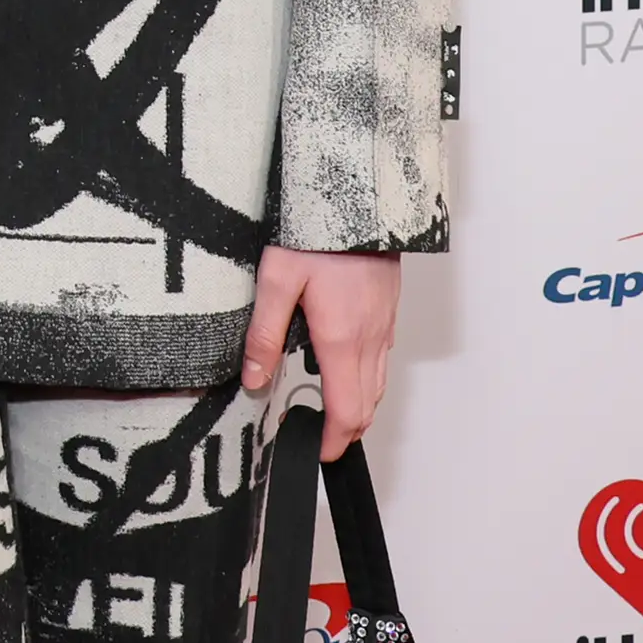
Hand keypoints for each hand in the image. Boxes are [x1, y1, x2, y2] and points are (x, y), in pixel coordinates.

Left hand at [240, 246, 399, 460]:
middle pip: (367, 405)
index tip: (315, 451)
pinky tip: (342, 364)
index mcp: (342, 339)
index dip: (332, 440)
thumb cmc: (318, 229)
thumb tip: (254, 379)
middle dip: (345, 430)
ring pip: (378, 383)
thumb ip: (264, 333)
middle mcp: (370, 338)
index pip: (346, 411)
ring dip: (358, 405)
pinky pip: (382, 357)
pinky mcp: (388, 308)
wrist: (359, 191)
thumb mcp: (276, 279)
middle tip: (318, 438)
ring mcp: (384, 324)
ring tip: (328, 410)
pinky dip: (366, 377)